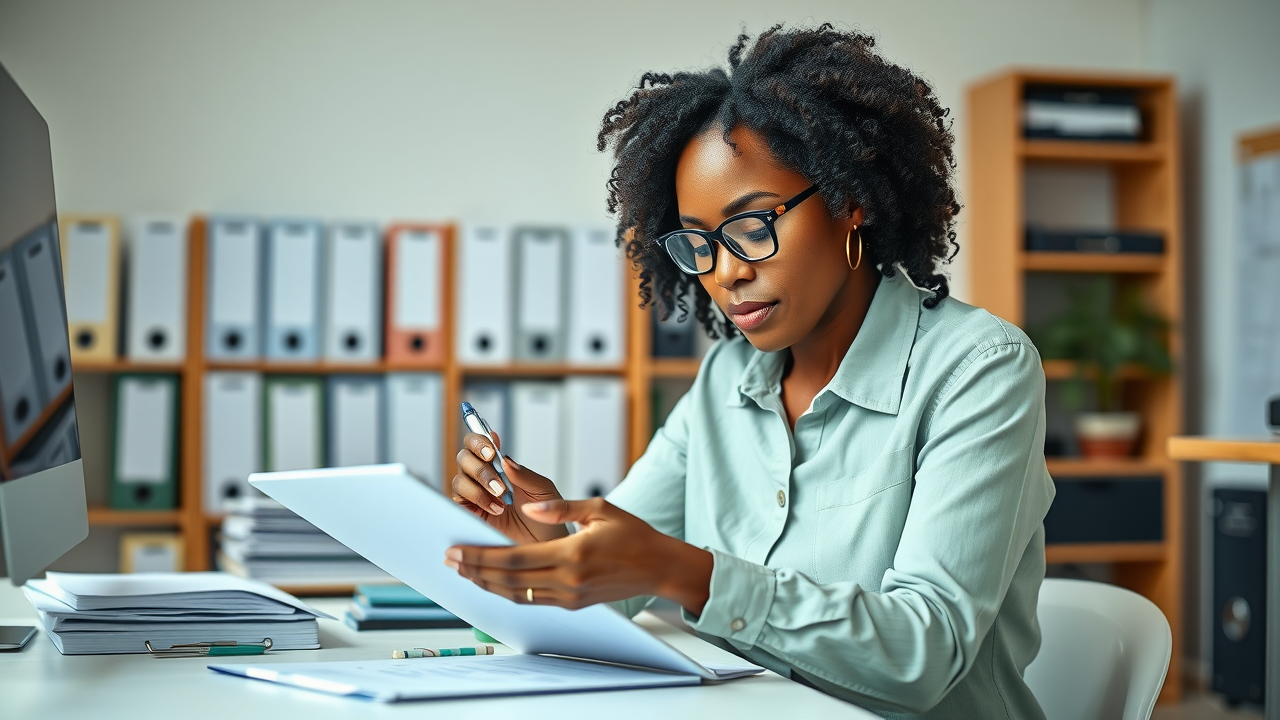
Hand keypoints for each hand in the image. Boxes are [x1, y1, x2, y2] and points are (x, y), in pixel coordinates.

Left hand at [445, 498, 712, 613]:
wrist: (659, 567)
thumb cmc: (633, 535)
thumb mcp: (599, 509)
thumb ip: (561, 506)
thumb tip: (530, 504)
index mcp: (571, 555)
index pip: (513, 559)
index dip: (480, 556)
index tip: (456, 550)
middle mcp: (567, 581)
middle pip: (507, 580)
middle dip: (474, 570)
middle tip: (449, 561)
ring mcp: (569, 597)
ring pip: (516, 594)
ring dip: (486, 583)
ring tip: (464, 571)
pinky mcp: (572, 604)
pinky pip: (531, 600)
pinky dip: (507, 591)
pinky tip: (493, 582)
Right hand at [452, 432, 568, 543]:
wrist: (547, 546)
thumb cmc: (548, 517)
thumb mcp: (543, 491)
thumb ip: (524, 475)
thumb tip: (505, 460)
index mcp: (502, 467)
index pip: (480, 444)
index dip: (480, 441)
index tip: (492, 451)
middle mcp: (485, 479)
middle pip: (464, 458)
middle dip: (480, 468)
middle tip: (500, 484)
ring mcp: (476, 497)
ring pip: (459, 479)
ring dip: (478, 488)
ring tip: (501, 503)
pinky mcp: (470, 516)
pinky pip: (457, 503)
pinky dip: (472, 502)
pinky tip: (493, 510)